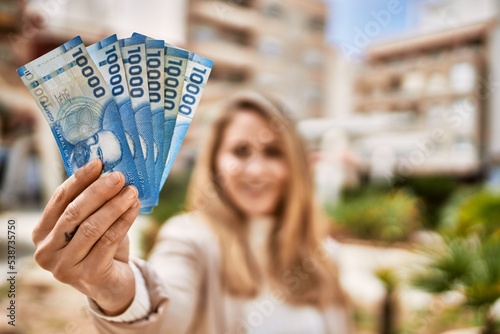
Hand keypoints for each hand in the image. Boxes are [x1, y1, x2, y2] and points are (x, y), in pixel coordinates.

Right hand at [32, 159, 140, 314]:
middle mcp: (46, 252)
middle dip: (99, 191)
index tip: (98, 163)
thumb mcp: (90, 224)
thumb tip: (107, 169)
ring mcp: (65, 266)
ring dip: (115, 205)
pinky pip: (109, 240)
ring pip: (92, 227)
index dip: (79, 179)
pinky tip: (135, 208)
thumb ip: (91, 203)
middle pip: (74, 212)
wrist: (113, 284)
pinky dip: (124, 221)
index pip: (60, 200)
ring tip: (132, 191)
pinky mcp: (88, 275)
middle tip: (119, 176)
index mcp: (42, 233)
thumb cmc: (100, 248)